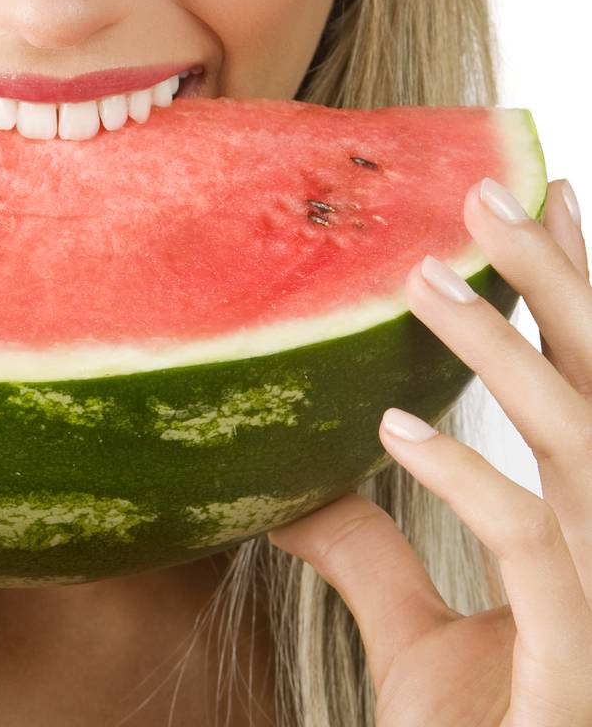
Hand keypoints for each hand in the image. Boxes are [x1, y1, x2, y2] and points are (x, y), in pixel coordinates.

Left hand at [267, 176, 591, 725]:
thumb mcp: (415, 639)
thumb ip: (370, 557)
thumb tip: (291, 490)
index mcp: (587, 534)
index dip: (576, 288)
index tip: (542, 191)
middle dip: (556, 281)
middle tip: (485, 188)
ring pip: (579, 443)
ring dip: (500, 352)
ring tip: (418, 276)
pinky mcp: (577, 665)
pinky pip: (535, 547)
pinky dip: (469, 479)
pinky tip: (395, 429)